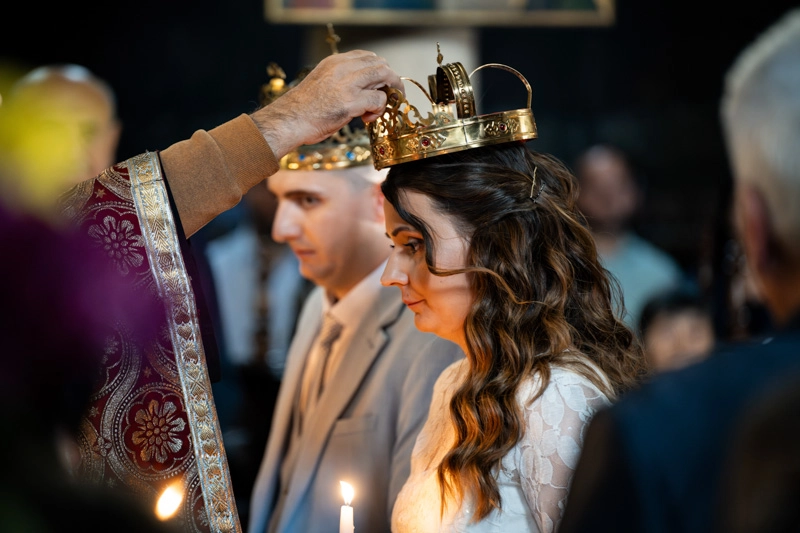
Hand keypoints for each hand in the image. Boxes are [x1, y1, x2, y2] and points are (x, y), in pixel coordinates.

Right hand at [252, 50, 403, 158]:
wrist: (289, 121)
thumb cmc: (304, 108)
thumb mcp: (323, 82)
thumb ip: (342, 79)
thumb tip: (364, 88)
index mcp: (334, 62)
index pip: (367, 56)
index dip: (379, 70)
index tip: (379, 85)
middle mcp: (342, 68)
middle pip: (380, 64)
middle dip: (391, 81)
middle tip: (389, 97)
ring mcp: (348, 84)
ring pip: (384, 76)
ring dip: (389, 93)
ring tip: (381, 108)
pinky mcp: (351, 102)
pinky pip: (379, 100)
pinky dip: (379, 110)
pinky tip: (367, 119)